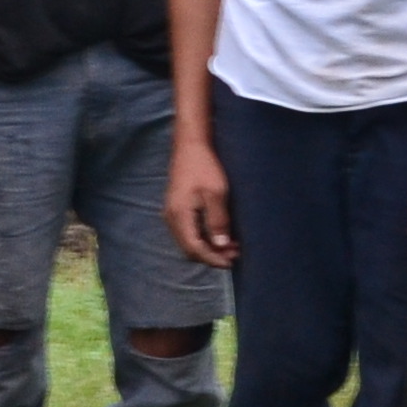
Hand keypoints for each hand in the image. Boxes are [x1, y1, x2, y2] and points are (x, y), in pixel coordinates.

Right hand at [166, 128, 236, 268]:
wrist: (190, 145)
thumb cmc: (204, 166)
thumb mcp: (216, 193)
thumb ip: (218, 221)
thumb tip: (221, 246)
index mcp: (180, 216)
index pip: (195, 248)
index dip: (213, 258)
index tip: (232, 261)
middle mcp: (171, 218)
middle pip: (190, 248)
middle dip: (212, 255)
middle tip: (235, 253)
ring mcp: (172, 213)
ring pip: (189, 241)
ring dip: (209, 247)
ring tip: (231, 245)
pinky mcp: (177, 208)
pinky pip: (188, 232)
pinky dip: (204, 237)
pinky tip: (219, 233)